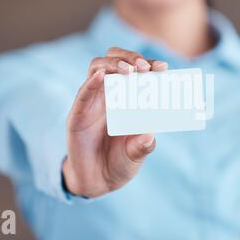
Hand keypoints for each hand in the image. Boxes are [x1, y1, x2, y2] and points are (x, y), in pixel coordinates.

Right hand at [63, 47, 167, 197]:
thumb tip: (150, 137)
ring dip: (114, 64)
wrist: (98, 182)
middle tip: (145, 66)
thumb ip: (143, 146)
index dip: (148, 65)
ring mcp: (92, 103)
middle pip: (114, 61)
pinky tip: (101, 76)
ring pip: (97, 68)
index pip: (135, 72)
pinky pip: (83, 94)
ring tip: (130, 70)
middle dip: (129, 57)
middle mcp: (109, 96)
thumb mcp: (136, 154)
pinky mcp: (77, 115)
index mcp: (127, 99)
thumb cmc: (120, 163)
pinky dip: (91, 82)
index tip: (162, 67)